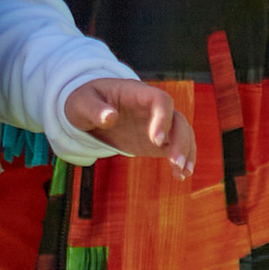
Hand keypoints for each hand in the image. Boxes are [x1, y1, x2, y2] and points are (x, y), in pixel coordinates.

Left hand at [61, 78, 197, 180]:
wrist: (88, 110)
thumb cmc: (85, 101)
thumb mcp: (82, 103)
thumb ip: (94, 109)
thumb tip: (110, 117)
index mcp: (137, 93)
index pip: (160, 100)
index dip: (163, 118)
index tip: (156, 140)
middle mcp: (152, 108)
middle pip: (177, 119)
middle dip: (181, 140)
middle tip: (175, 162)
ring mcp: (156, 124)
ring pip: (182, 133)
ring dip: (186, 151)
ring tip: (182, 173)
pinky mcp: (155, 141)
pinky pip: (175, 147)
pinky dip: (181, 159)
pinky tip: (180, 176)